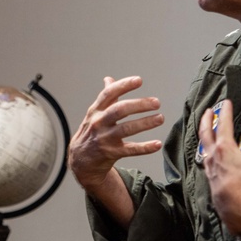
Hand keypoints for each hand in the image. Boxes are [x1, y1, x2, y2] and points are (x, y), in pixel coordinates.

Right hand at [68, 76, 163, 196]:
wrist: (80, 161)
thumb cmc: (91, 133)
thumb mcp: (94, 114)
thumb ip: (105, 98)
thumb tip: (109, 79)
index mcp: (95, 110)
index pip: (109, 94)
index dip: (123, 85)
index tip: (138, 80)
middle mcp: (99, 123)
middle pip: (119, 110)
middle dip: (139, 104)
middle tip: (156, 102)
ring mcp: (105, 138)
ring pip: (126, 129)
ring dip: (145, 123)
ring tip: (160, 118)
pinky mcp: (111, 153)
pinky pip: (130, 150)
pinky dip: (145, 147)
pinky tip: (157, 144)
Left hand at [197, 99, 240, 235]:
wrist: (236, 208)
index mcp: (224, 147)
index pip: (224, 124)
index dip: (226, 111)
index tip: (226, 102)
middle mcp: (213, 154)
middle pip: (206, 132)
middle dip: (207, 119)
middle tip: (209, 110)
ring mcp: (209, 166)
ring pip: (204, 145)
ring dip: (204, 134)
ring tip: (206, 129)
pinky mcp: (210, 176)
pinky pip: (205, 159)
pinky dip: (206, 151)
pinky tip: (209, 154)